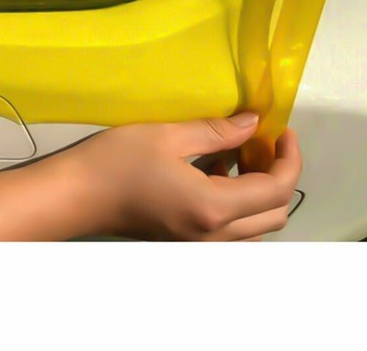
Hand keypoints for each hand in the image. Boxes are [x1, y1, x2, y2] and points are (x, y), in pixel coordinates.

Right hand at [54, 112, 300, 240]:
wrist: (78, 195)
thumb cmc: (118, 160)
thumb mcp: (167, 135)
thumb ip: (216, 132)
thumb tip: (253, 123)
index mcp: (214, 208)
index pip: (276, 190)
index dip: (288, 158)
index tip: (281, 129)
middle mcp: (217, 236)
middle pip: (275, 214)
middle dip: (278, 175)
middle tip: (261, 139)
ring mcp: (203, 244)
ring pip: (256, 225)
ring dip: (260, 191)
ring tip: (240, 153)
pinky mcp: (189, 242)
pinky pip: (234, 229)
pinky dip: (240, 202)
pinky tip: (215, 171)